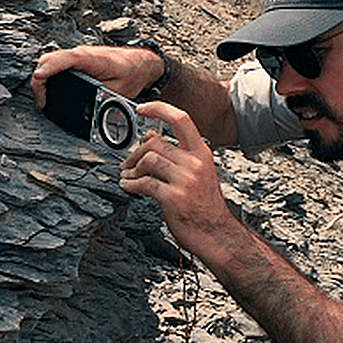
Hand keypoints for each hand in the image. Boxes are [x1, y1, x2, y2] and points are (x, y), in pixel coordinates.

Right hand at [30, 45, 163, 108]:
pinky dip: (48, 73)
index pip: (65, 59)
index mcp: (91, 58)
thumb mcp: (119, 90)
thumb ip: (103, 99)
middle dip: (39, 79)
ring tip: (42, 98)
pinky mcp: (77, 60)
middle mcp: (81, 53)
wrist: (140, 62)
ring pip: (50, 60)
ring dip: (42, 76)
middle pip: (50, 59)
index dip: (48, 68)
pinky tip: (48, 88)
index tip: (38, 78)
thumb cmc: (131, 72)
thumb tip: (90, 113)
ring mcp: (77, 55)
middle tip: (41, 101)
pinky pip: (56, 63)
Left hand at [118, 101, 236, 254]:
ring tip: (126, 176)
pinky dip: (130, 184)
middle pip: (155, 143)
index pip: (181, 119)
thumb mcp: (196, 173)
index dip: (159, 109)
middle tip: (126, 163)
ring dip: (130, 169)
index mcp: (202, 153)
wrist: (215, 234)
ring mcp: (185, 180)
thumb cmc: (204, 205)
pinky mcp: (173, 197)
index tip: (142, 108)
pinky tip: (128, 186)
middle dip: (135, 153)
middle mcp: (194, 163)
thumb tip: (151, 135)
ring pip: (147, 160)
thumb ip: (175, 154)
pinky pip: (143, 183)